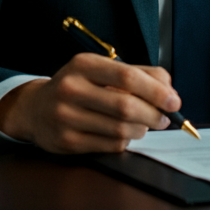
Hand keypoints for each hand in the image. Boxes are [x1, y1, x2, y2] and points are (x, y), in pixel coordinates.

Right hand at [0, 52, 178, 153]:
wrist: (36, 108)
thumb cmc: (78, 86)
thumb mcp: (100, 70)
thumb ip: (137, 74)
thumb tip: (168, 88)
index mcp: (83, 64)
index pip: (127, 77)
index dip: (156, 90)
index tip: (173, 101)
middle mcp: (71, 88)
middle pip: (126, 106)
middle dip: (153, 115)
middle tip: (164, 118)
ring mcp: (66, 116)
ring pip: (121, 129)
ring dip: (142, 129)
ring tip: (143, 125)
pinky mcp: (67, 141)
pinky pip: (110, 145)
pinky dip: (125, 140)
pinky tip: (123, 133)